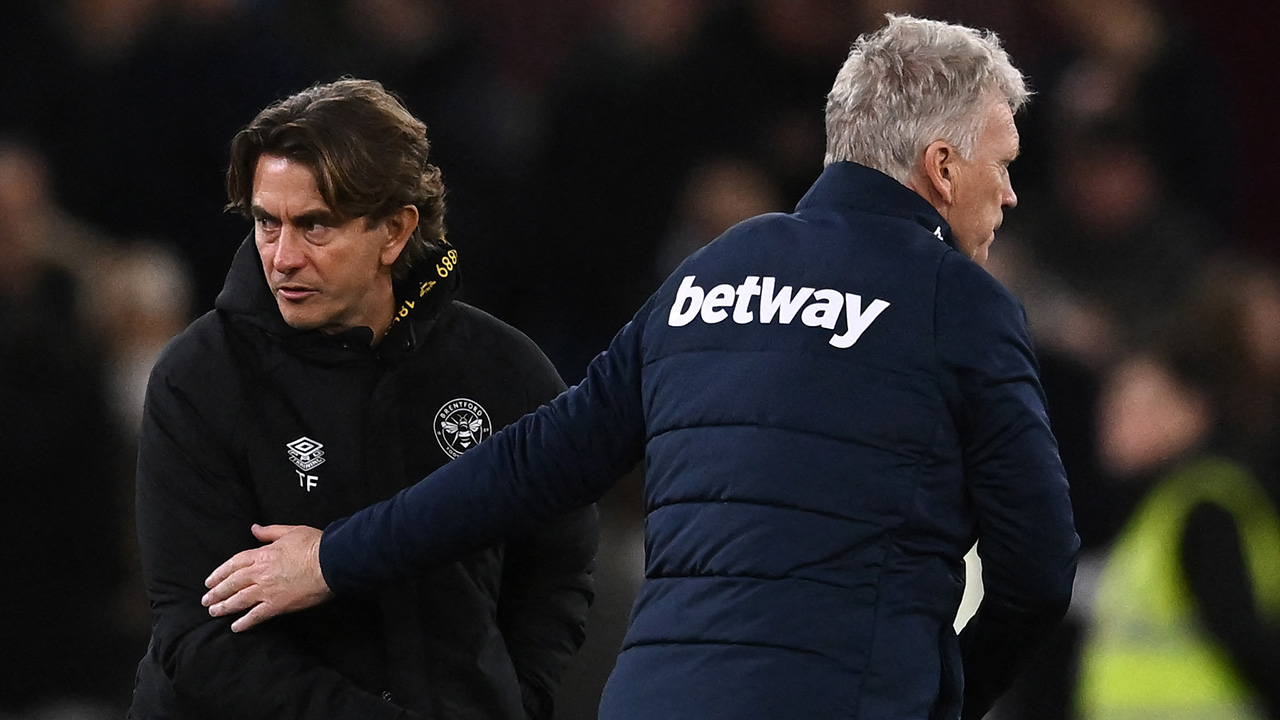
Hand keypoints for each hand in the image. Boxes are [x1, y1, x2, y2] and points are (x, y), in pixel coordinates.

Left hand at [202, 523, 332, 631]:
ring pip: (239, 600)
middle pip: (232, 583)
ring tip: (214, 612)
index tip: (210, 581)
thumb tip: (254, 528)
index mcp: (262, 554)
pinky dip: (245, 622)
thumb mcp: (290, 531)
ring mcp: (267, 590)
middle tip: (206, 600)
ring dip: (225, 607)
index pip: (234, 564)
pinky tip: (236, 627)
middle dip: (217, 592)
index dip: (220, 573)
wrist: (330, 562)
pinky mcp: (278, 604)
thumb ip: (269, 532)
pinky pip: (256, 615)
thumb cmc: (314, 545)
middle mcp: (260, 573)